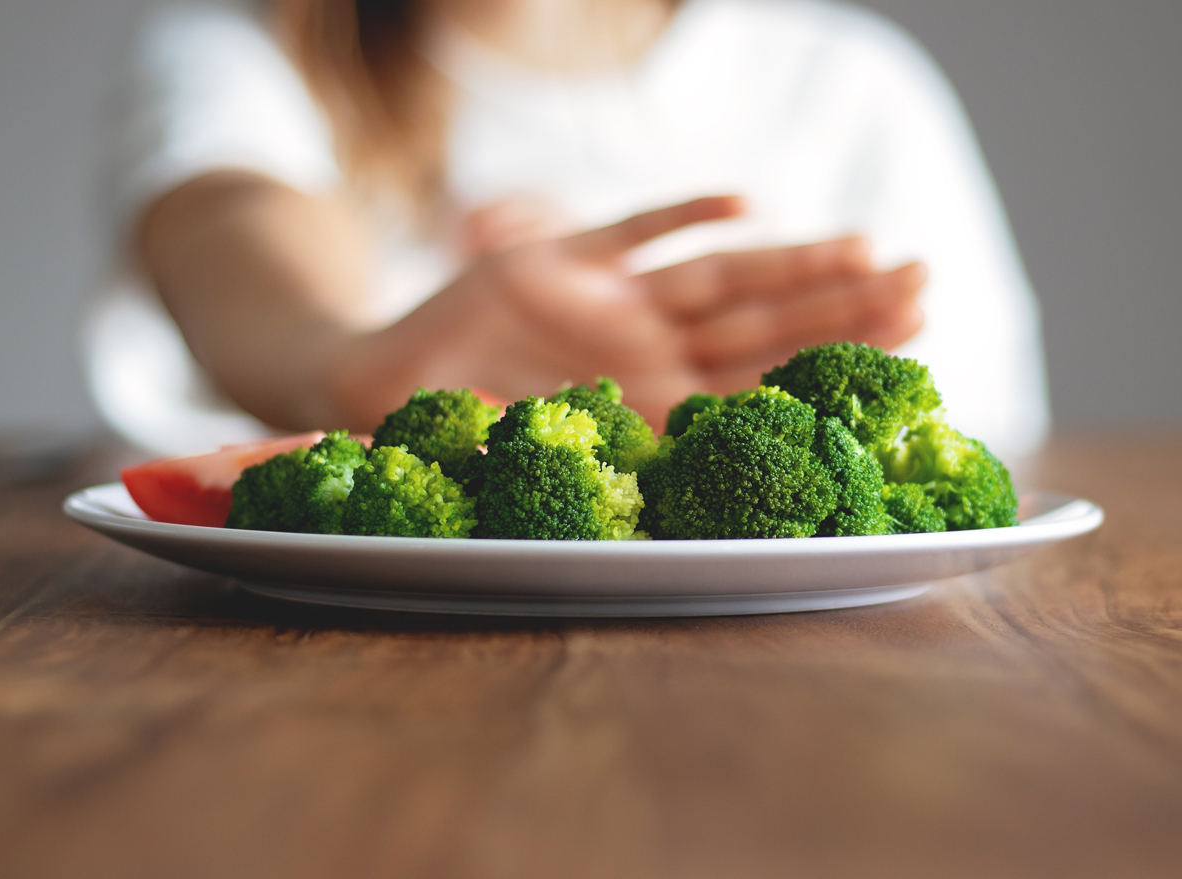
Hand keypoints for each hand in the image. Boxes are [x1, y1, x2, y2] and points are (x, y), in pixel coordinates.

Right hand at [330, 196, 925, 430]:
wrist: (382, 388)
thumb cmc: (448, 441)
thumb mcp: (524, 466)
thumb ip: (590, 470)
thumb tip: (680, 498)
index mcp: (646, 411)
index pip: (756, 385)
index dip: (829, 364)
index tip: (910, 347)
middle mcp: (644, 355)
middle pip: (761, 328)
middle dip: (843, 308)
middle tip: (926, 285)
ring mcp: (610, 305)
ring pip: (720, 279)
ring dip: (793, 267)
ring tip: (871, 249)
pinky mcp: (566, 259)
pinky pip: (633, 231)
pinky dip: (685, 214)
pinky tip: (745, 201)